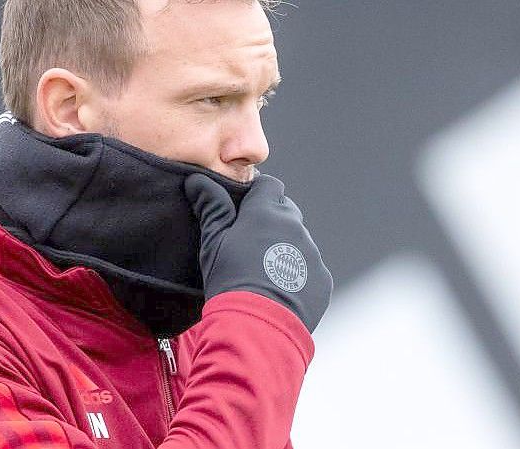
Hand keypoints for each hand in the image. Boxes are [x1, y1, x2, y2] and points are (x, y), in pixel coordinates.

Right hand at [184, 173, 332, 331]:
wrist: (257, 325)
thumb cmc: (229, 280)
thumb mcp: (213, 242)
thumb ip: (211, 206)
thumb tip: (198, 178)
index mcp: (267, 212)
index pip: (269, 185)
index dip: (256, 194)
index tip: (244, 209)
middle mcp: (295, 227)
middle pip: (286, 211)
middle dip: (271, 220)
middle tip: (250, 243)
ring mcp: (312, 253)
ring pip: (299, 241)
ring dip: (286, 248)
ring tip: (264, 272)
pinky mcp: (322, 278)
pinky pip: (310, 268)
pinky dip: (299, 274)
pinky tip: (280, 291)